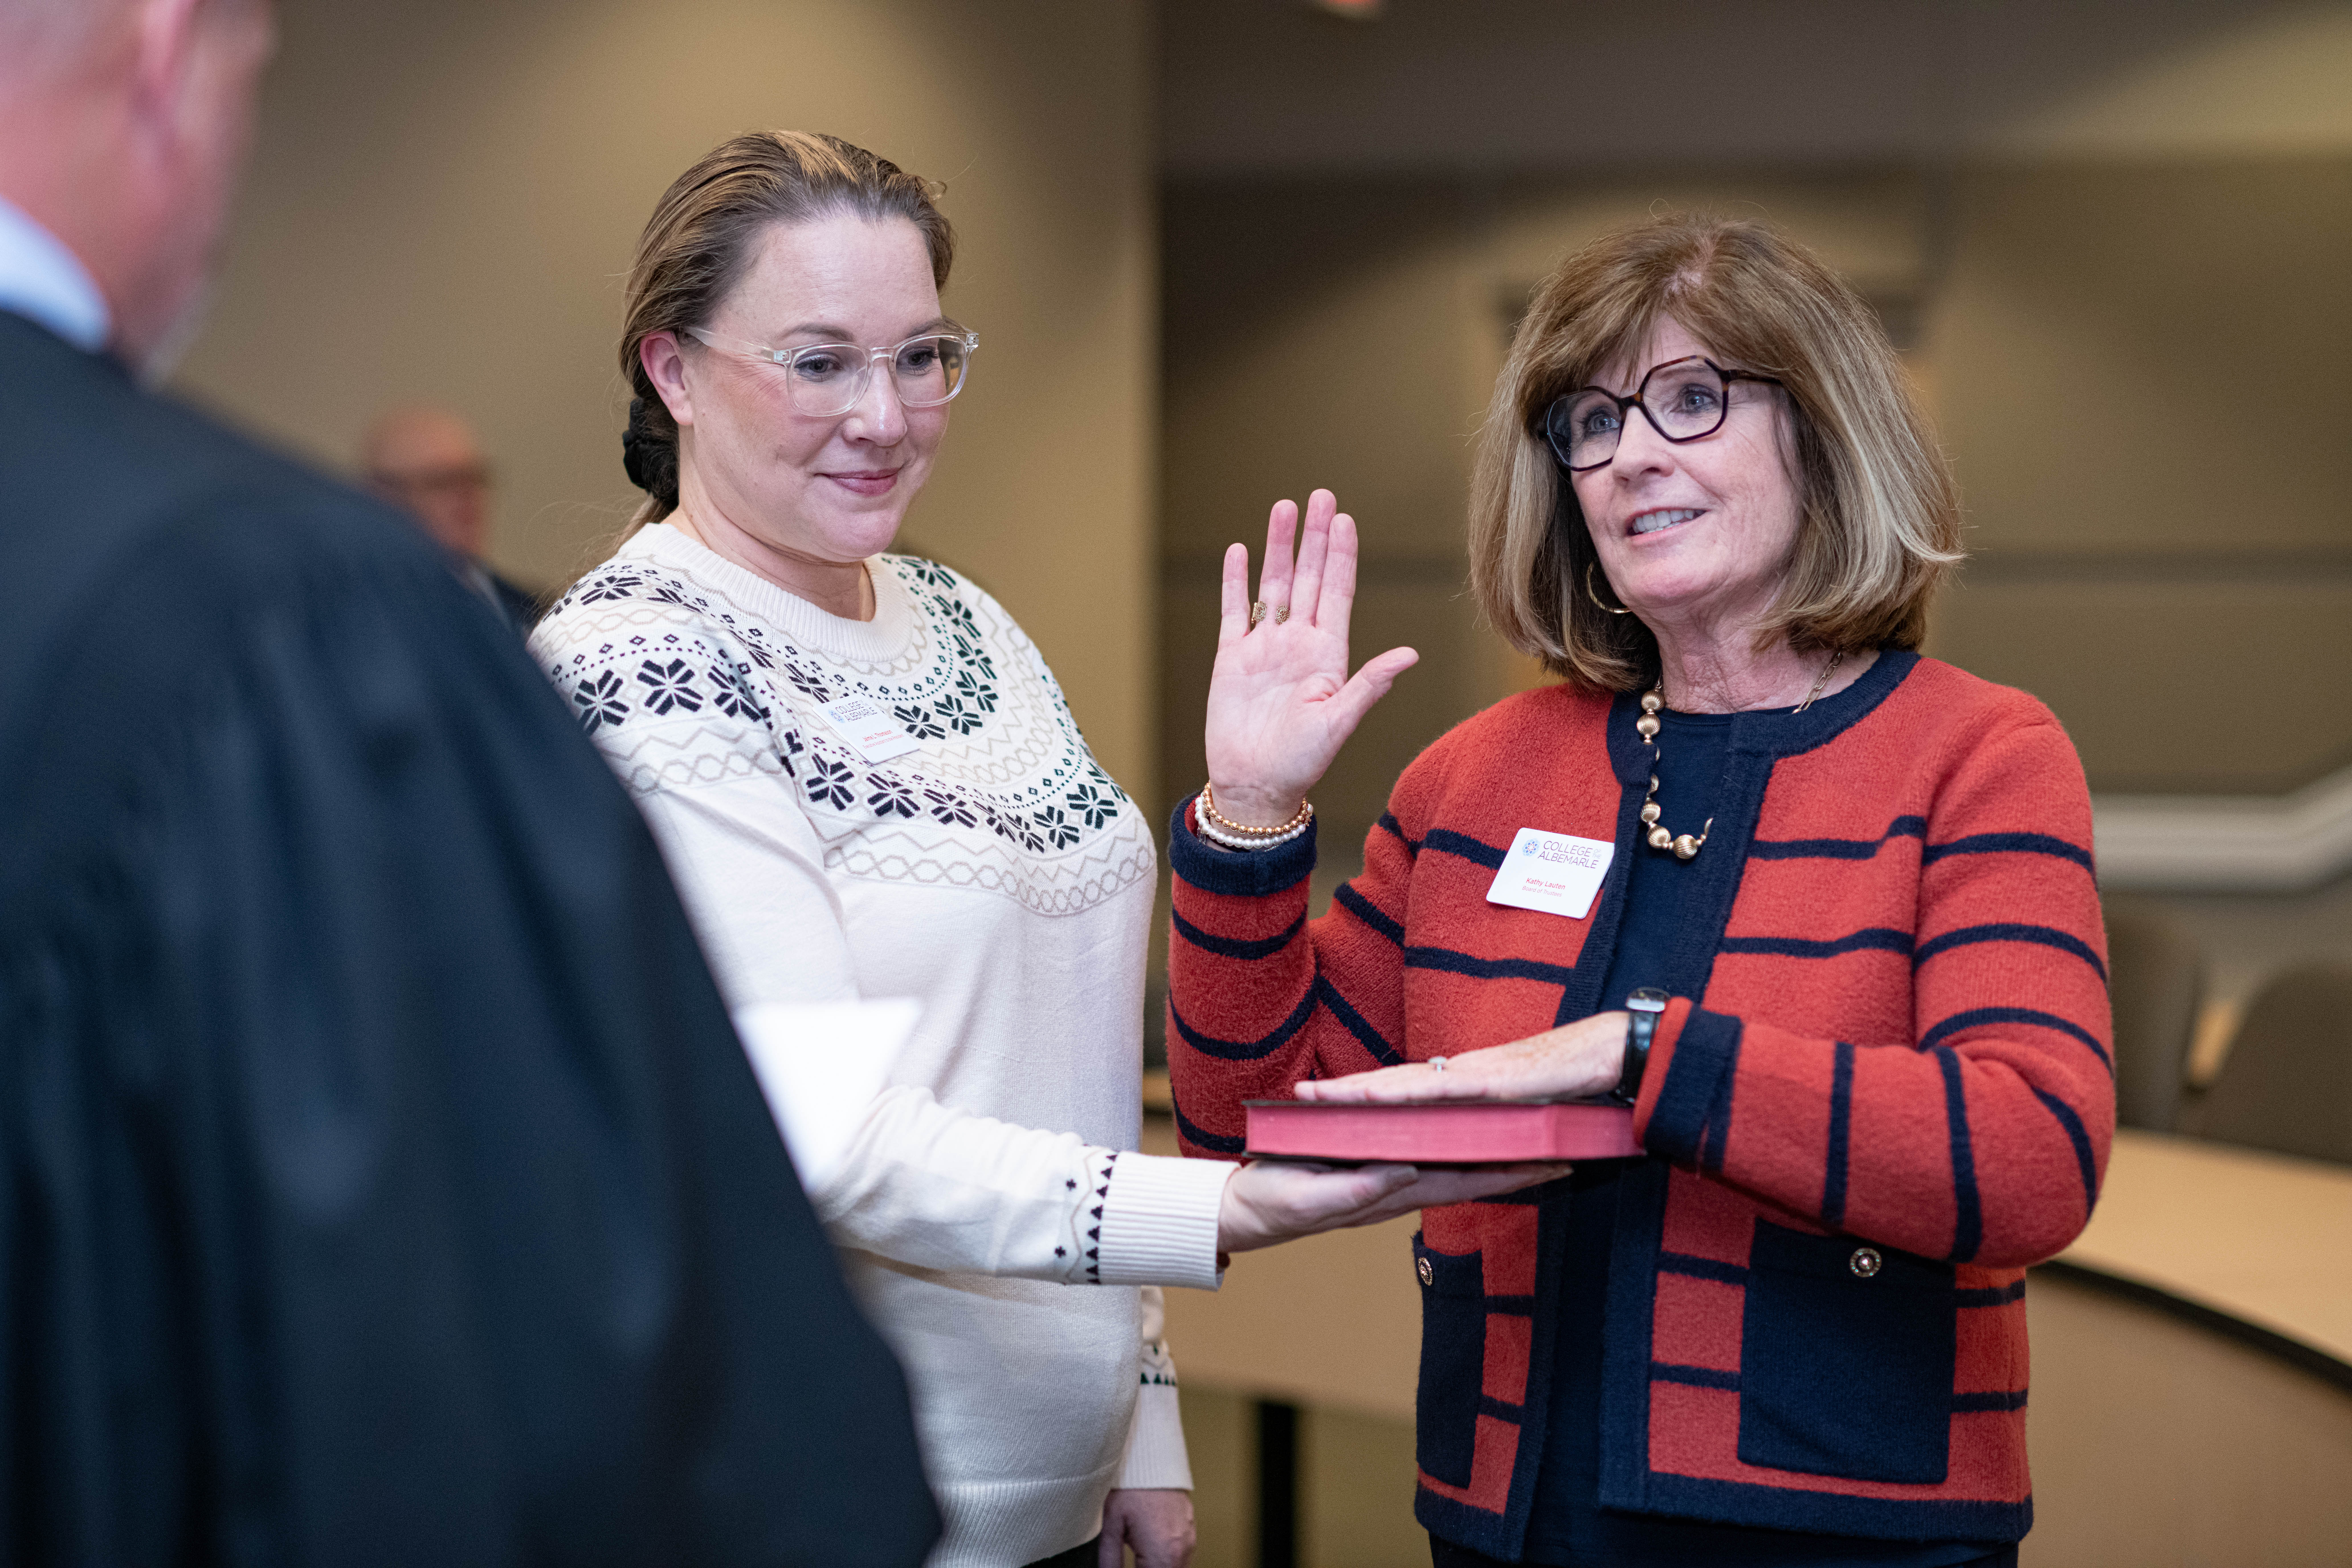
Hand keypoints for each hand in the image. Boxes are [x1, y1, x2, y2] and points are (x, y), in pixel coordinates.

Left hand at [1099, 1488, 1194, 1567]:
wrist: (1150, 1456)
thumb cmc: (1130, 1487)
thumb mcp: (1111, 1526)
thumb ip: (1110, 1560)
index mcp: (1163, 1554)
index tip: (1128, 1565)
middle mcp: (1182, 1549)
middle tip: (1132, 1560)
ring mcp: (1189, 1538)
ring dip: (1158, 1566)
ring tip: (1139, 1556)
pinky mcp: (1191, 1528)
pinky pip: (1182, 1555)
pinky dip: (1168, 1557)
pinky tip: (1150, 1547)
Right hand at [1203, 489, 1418, 824]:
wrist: (1254, 786)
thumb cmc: (1300, 762)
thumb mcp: (1339, 722)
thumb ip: (1369, 684)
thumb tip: (1410, 655)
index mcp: (1328, 655)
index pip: (1337, 593)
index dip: (1341, 557)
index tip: (1346, 520)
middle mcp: (1298, 644)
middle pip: (1307, 578)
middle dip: (1314, 537)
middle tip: (1320, 495)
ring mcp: (1264, 648)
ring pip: (1273, 586)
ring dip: (1278, 548)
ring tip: (1283, 508)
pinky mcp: (1232, 658)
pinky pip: (1235, 611)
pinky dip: (1236, 582)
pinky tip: (1240, 551)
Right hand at [1216, 1159, 1566, 1252]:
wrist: (1241, 1209)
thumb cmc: (1272, 1200)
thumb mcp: (1309, 1195)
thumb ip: (1358, 1188)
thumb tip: (1407, 1171)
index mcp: (1390, 1194)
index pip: (1463, 1182)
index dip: (1510, 1173)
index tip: (1555, 1163)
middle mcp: (1398, 1188)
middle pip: (1471, 1175)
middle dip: (1520, 1166)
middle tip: (1569, 1150)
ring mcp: (1385, 1178)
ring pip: (1453, 1166)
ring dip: (1495, 1157)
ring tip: (1534, 1143)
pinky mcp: (1368, 1164)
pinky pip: (1424, 1155)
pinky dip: (1457, 1149)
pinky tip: (1471, 1139)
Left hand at [1292, 1013, 1630, 1104]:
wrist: (1606, 1052)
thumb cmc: (1568, 1077)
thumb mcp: (1518, 1104)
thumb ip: (1487, 1116)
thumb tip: (1464, 1128)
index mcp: (1462, 1082)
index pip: (1403, 1089)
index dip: (1363, 1095)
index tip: (1324, 1102)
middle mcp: (1458, 1075)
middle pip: (1390, 1084)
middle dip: (1343, 1093)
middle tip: (1296, 1098)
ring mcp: (1471, 1077)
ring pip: (1402, 1084)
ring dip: (1357, 1092)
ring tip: (1315, 1099)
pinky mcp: (1488, 1083)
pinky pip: (1438, 1090)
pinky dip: (1404, 1095)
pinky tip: (1374, 1099)